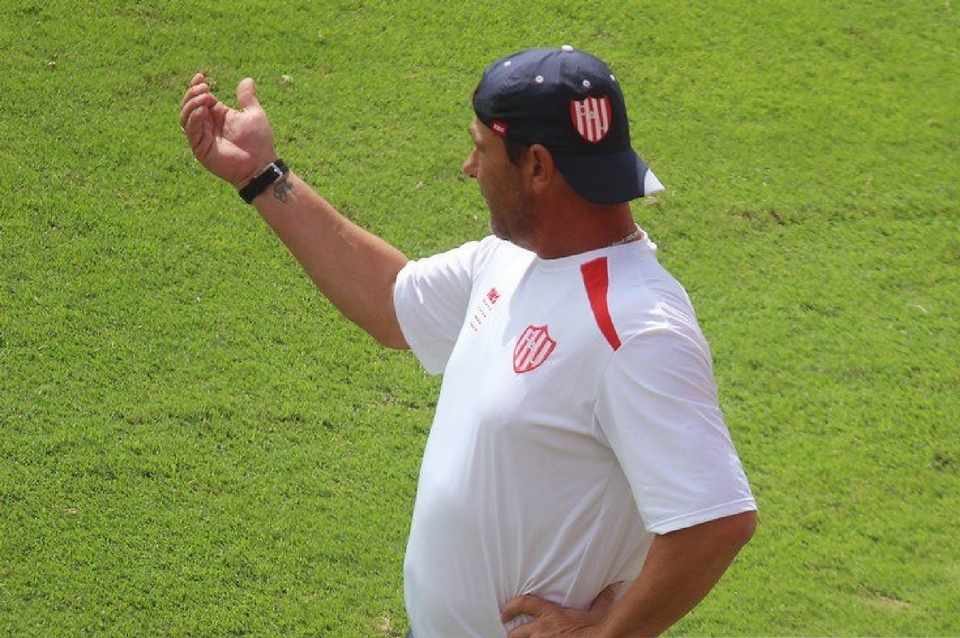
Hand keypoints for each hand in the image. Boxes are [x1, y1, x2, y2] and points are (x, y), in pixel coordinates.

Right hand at [179, 73, 278, 187]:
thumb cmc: (259, 141)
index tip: (201, 76)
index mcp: (217, 115)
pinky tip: (202, 110)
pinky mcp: (200, 148)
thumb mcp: (254, 114)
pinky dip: (193, 118)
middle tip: (203, 87)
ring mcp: (203, 136)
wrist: (260, 164)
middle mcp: (207, 124)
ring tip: (204, 97)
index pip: (200, 98)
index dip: (197, 86)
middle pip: (189, 105)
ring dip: (191, 104)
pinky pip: (191, 131)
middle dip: (193, 93)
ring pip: (185, 117)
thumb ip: (247, 97)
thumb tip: (247, 79)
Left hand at [502, 583, 620, 637]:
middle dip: (512, 634)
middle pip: (515, 633)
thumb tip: (613, 586)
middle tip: (510, 634)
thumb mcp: (597, 612)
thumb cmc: (595, 630)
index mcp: (550, 615)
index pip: (524, 604)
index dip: (511, 607)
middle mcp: (541, 630)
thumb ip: (602, 599)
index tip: (504, 612)